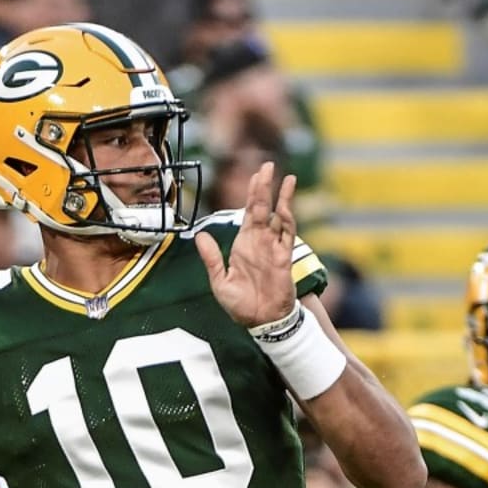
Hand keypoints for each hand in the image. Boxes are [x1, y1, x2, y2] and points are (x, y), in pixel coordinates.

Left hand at [195, 161, 297, 327]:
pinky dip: (287, 216)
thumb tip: (200, 235)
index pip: (248, 212)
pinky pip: (287, 232)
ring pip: (278, 215)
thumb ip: (211, 258)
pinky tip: (285, 203)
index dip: (251, 193)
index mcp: (244, 244)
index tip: (254, 175)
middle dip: (264, 186)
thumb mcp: (219, 281)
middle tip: (267, 165)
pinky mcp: (283, 256)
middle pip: (262, 207)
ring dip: (281, 197)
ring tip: (285, 178)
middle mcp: (260, 241)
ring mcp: (273, 247)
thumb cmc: (241, 304)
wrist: (261, 322)